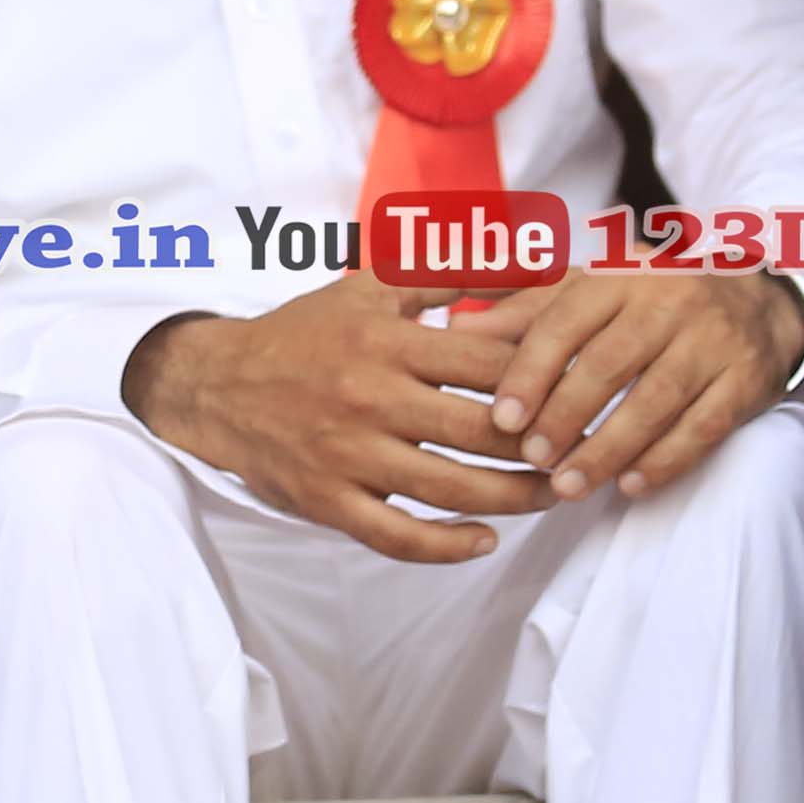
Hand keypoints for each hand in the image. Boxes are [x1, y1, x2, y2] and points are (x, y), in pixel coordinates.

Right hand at [124, 271, 553, 564]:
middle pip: (479, 429)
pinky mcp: (328, 501)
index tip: (586, 387)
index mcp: (387, 342)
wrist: (217, 384)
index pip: (487, 362)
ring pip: (449, 488)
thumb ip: (446, 274)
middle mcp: (370, 397)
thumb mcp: (369, 288)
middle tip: (585, 450)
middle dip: (543, 445)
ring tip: (553, 496)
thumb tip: (521, 257)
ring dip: (513, 498)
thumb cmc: (306, 333)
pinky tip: (485, 540)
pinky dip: (446, 545)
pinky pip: (396, 536)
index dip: (547, 377)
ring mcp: (348, 454)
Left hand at [469, 267, 803, 500]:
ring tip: (569, 485)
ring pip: (655, 400)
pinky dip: (665, 459)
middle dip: (565, 416)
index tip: (501, 418)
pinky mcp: (746, 377)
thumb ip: (527, 308)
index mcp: (620, 273)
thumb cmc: (654, 298)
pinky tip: (631, 485)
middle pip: (609, 364)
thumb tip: (454, 326)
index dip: (530, 372)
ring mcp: (713, 339)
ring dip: (608, 449)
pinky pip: (704, 425)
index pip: (566, 321)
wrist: (759, 299)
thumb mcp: (594, 288)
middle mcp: (670, 299)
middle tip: (531, 458)